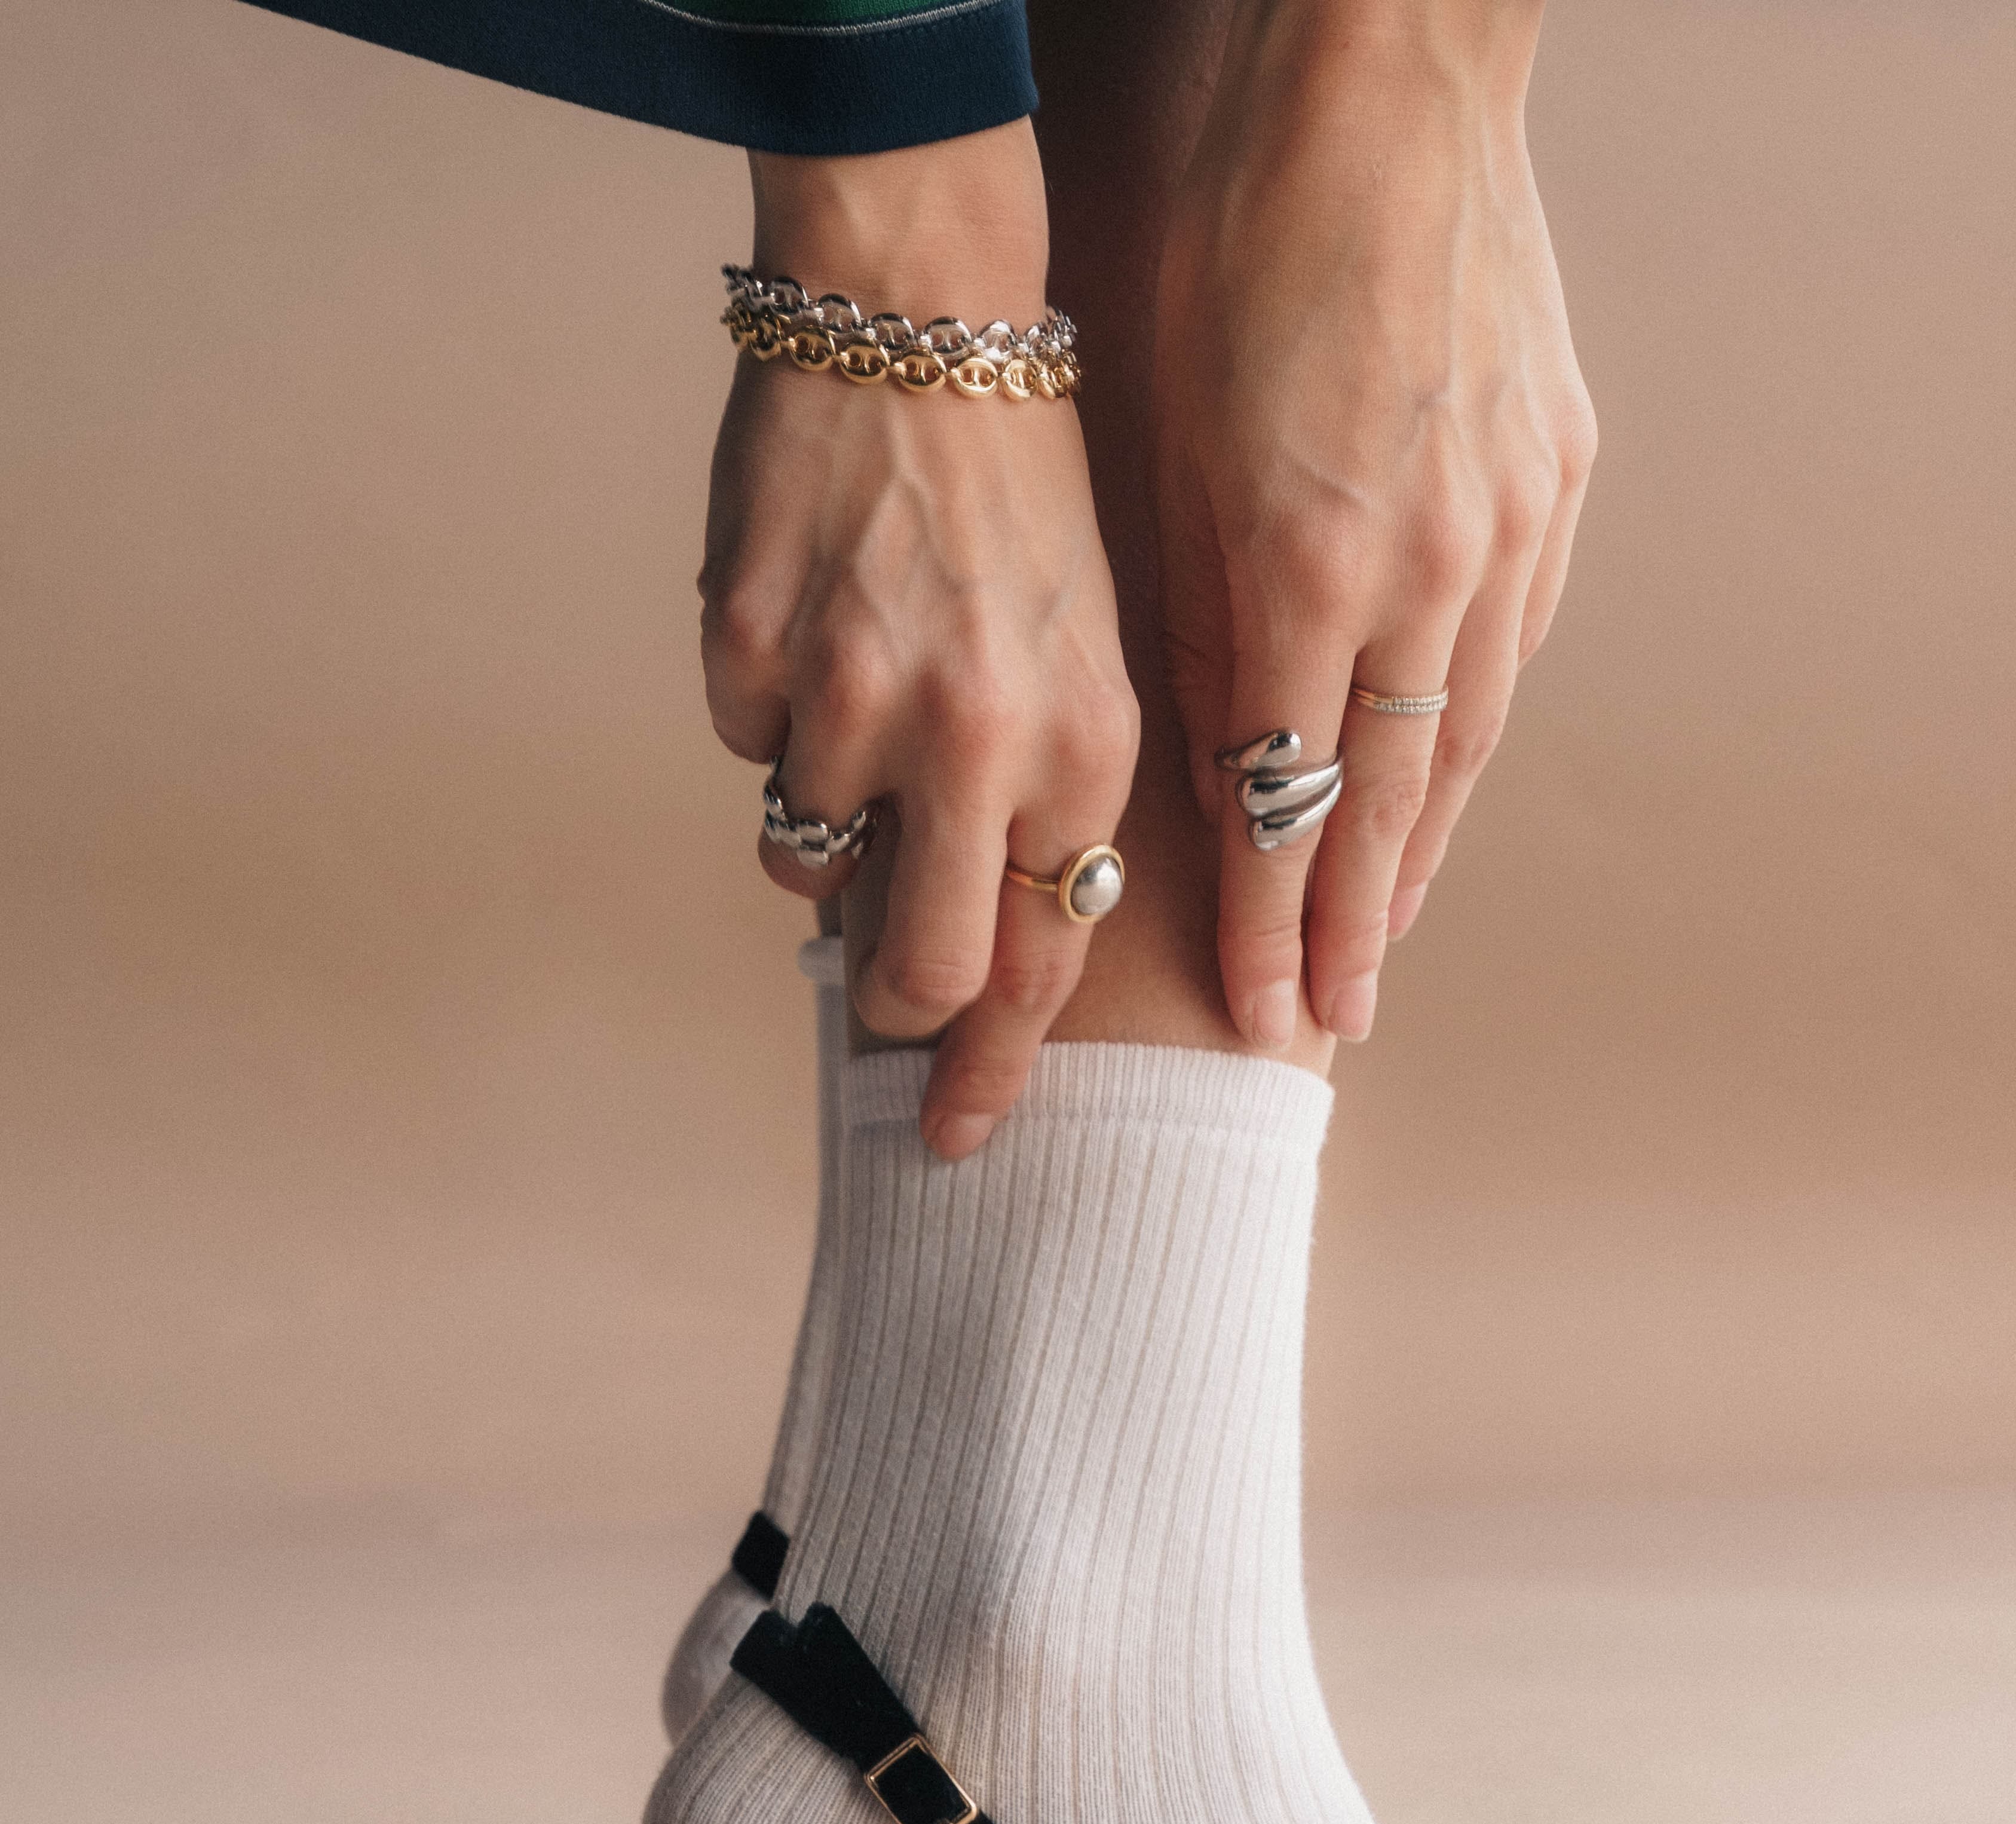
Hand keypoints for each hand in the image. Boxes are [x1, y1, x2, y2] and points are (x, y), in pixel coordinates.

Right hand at [701, 128, 1141, 1155]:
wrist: (922, 318)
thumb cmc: (1025, 501)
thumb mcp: (1092, 656)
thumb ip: (1051, 807)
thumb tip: (986, 958)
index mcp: (1084, 746)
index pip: (1040, 963)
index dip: (993, 1069)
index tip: (955, 1136)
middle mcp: (975, 738)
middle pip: (920, 970)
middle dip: (898, 1009)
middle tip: (886, 999)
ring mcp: (850, 695)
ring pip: (808, 864)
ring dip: (829, 831)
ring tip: (862, 714)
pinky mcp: (748, 648)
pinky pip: (746, 748)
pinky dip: (773, 717)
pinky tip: (811, 623)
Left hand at [1153, 0, 1595, 1047]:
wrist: (1386, 72)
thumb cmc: (1239, 229)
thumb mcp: (1172, 426)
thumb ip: (1203, 602)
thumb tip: (1215, 745)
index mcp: (1311, 560)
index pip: (1287, 794)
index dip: (1273, 919)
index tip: (1264, 1013)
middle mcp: (1429, 565)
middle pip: (1393, 794)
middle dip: (1356, 921)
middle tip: (1337, 1020)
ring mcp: (1511, 520)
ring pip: (1467, 733)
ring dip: (1423, 846)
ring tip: (1388, 934)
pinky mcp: (1557, 470)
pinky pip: (1515, 642)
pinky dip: (1476, 730)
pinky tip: (1454, 779)